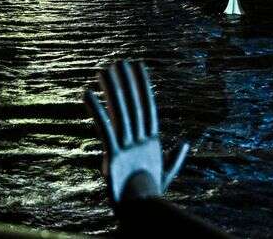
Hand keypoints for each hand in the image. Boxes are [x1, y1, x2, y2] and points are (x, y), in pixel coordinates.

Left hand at [84, 60, 188, 204]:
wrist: (143, 211)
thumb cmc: (151, 193)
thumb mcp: (167, 172)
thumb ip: (175, 157)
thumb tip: (187, 143)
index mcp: (152, 141)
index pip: (147, 107)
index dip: (142, 85)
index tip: (137, 67)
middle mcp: (141, 140)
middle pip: (133, 105)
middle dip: (126, 82)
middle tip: (119, 61)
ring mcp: (127, 147)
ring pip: (119, 112)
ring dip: (111, 90)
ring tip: (103, 70)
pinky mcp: (113, 155)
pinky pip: (103, 128)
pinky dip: (95, 110)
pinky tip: (86, 94)